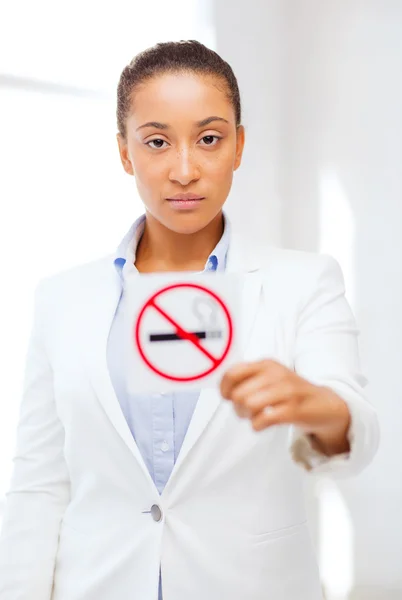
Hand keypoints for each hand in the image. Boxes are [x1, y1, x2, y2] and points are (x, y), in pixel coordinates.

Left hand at [220, 359, 350, 455]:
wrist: (326, 404)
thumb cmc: (292, 393)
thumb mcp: (271, 378)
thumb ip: (249, 379)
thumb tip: (225, 391)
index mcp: (267, 364)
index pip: (233, 373)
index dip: (225, 389)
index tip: (228, 397)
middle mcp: (276, 374)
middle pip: (239, 394)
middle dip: (237, 407)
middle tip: (245, 412)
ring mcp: (287, 391)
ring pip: (249, 405)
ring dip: (247, 416)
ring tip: (254, 417)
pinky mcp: (294, 410)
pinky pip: (264, 419)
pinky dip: (258, 425)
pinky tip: (262, 424)